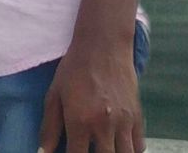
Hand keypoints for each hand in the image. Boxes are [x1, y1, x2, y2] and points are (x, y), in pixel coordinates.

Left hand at [38, 38, 145, 152]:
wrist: (103, 45)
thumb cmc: (74, 68)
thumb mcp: (55, 94)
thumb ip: (49, 127)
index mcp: (79, 121)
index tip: (69, 152)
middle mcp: (103, 126)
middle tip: (88, 148)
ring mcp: (123, 123)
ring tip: (103, 147)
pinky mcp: (137, 117)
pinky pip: (138, 147)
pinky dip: (130, 150)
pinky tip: (119, 145)